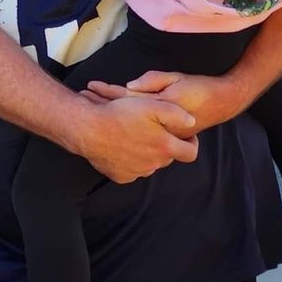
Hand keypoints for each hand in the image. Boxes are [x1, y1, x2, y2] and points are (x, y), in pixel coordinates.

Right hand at [77, 94, 197, 182]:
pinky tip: (124, 146)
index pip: (191, 154)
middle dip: (165, 145)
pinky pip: (133, 169)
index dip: (191, 144)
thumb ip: (177, 114)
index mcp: (164, 147)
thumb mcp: (152, 105)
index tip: (186, 136)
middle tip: (155, 130)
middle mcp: (153, 164)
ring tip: (137, 135)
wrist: (89, 129)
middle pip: (168, 157)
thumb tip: (191, 121)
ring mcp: (137, 172)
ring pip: (150, 164)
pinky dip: (132, 160)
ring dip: (148, 153)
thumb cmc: (120, 114)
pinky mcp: (122, 176)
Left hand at [86, 69, 238, 133]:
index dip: (107, 92)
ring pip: (130, 130)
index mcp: (158, 108)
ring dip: (111, 121)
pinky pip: (142, 140)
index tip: (90, 86)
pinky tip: (114, 132)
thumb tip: (129, 87)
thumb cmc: (198, 87)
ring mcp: (162, 136)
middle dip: (102, 107)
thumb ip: (153, 82)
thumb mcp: (176, 78)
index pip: (126, 99)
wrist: (221, 103)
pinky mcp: (167, 141)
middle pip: (123, 117)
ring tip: (91, 111)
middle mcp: (158, 126)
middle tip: (84, 98)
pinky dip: (126, 135)